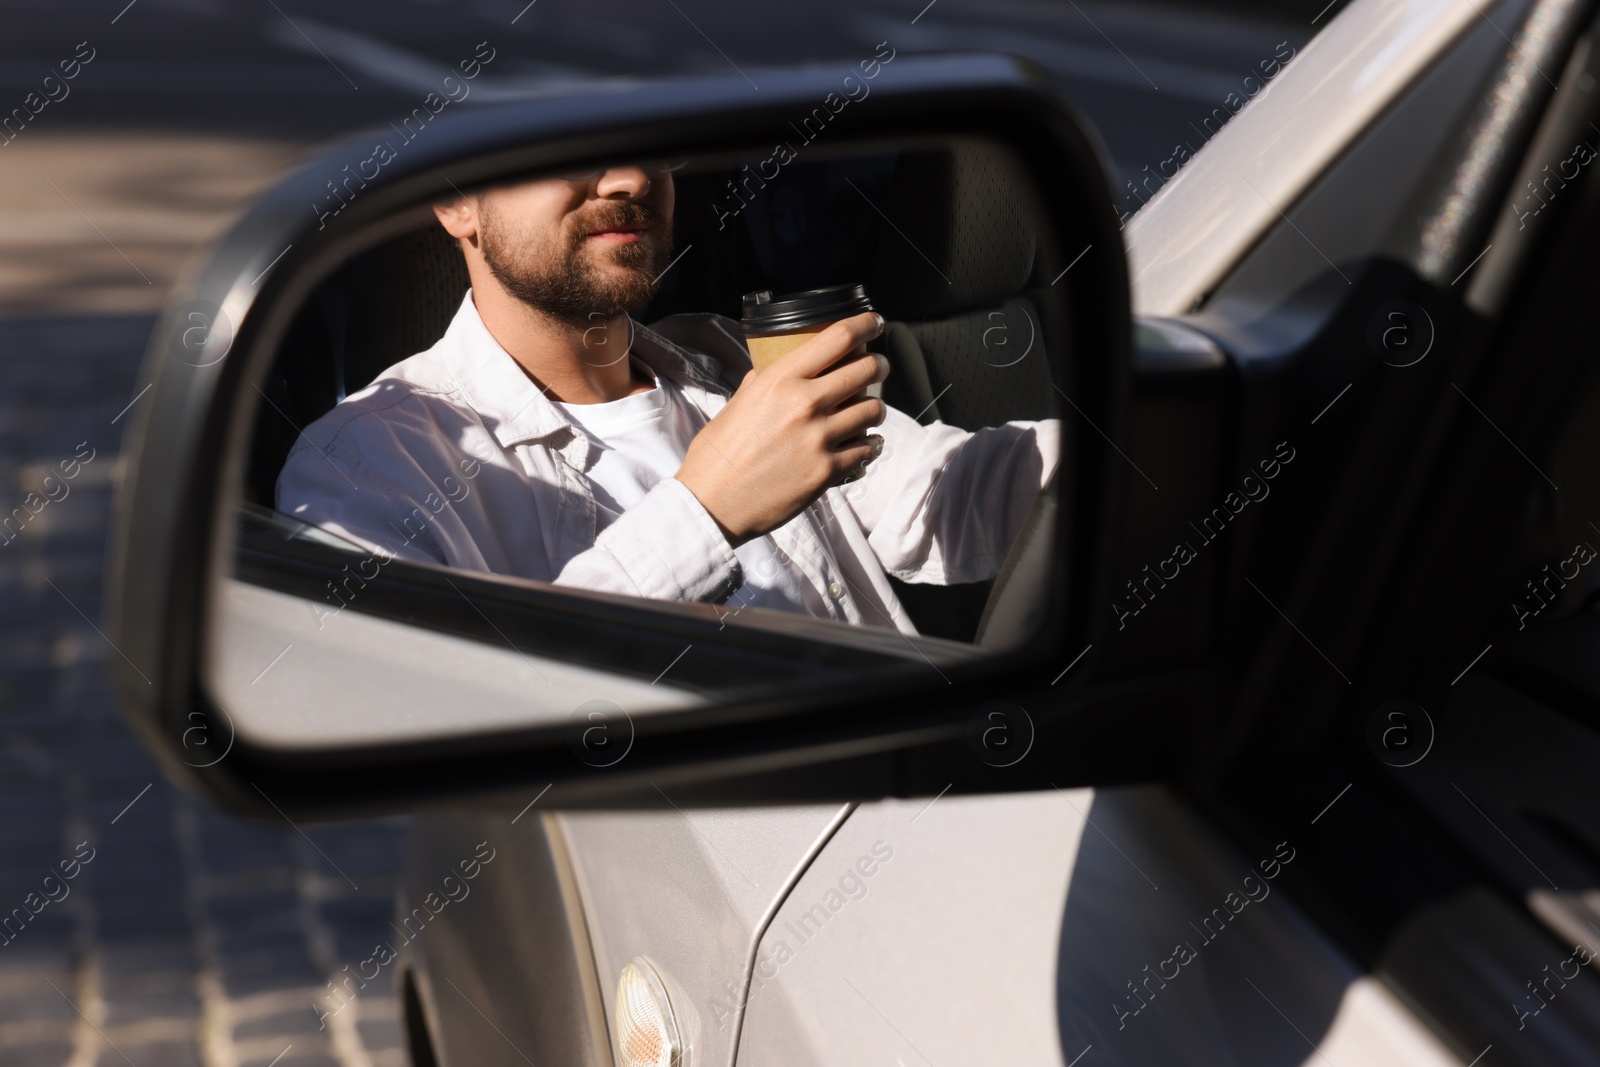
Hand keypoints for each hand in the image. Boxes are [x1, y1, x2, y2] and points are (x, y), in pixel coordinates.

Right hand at [676, 311, 889, 546]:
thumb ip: (761, 383)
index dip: (864, 325)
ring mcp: (819, 439)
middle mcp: (805, 404)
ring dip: (875, 408)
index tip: (875, 322)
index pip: (837, 338)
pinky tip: (866, 444)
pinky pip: (867, 449)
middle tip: (878, 368)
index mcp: (780, 380)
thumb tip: (773, 369)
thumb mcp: (737, 405)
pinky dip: (870, 445)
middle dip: (879, 366)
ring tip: (868, 411)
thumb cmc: (718, 454)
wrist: (713, 503)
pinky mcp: (828, 472)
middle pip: (866, 370)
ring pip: (873, 411)